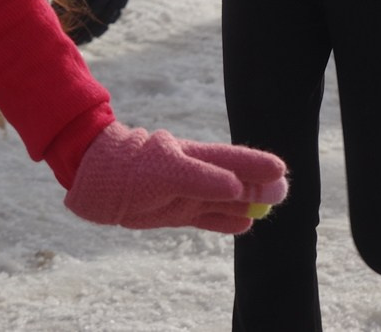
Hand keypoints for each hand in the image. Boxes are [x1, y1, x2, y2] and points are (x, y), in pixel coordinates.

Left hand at [64, 122, 287, 234]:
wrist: (98, 184)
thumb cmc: (132, 170)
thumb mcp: (168, 173)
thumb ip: (202, 179)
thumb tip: (237, 187)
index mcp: (195, 156)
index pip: (233, 159)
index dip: (256, 163)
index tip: (279, 168)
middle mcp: (196, 174)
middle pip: (234, 180)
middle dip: (258, 185)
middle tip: (282, 191)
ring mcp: (187, 194)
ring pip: (224, 200)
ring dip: (246, 204)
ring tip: (270, 206)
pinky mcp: (177, 212)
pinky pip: (207, 218)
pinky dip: (226, 221)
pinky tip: (244, 225)